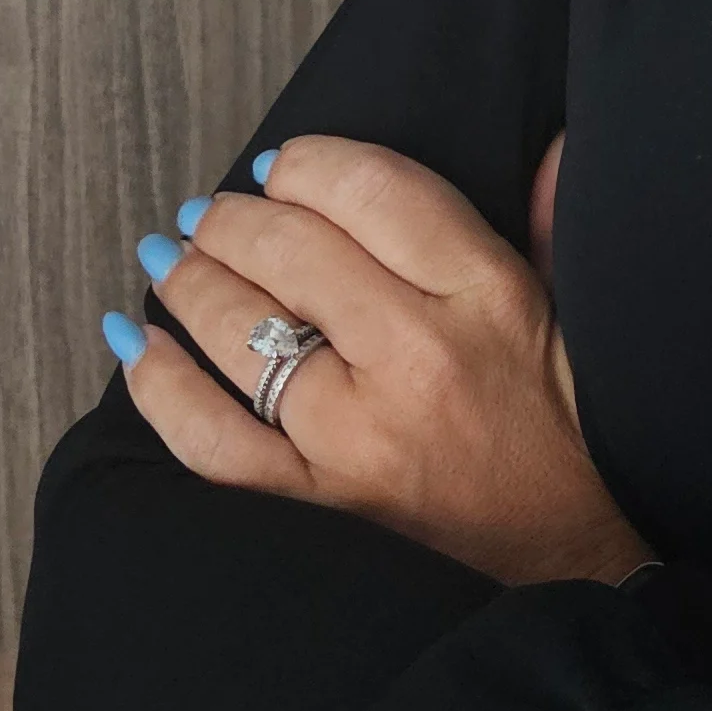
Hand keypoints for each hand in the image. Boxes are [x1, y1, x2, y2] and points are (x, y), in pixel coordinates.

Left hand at [109, 132, 652, 591]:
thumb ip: (552, 218)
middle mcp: (417, 358)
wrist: (576, 571)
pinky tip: (135, 344)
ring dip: (189, 280)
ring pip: (242, 335)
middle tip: (209, 210)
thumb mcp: (576, 310)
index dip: (310, 163)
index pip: (375, 192)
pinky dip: (159, 388)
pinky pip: (211, 443)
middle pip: (293, 253)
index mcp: (488, 295)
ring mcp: (356, 440)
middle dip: (232, 217)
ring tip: (170, 254)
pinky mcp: (317, 509)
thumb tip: (549, 140)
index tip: (282, 165)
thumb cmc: (573, 431)